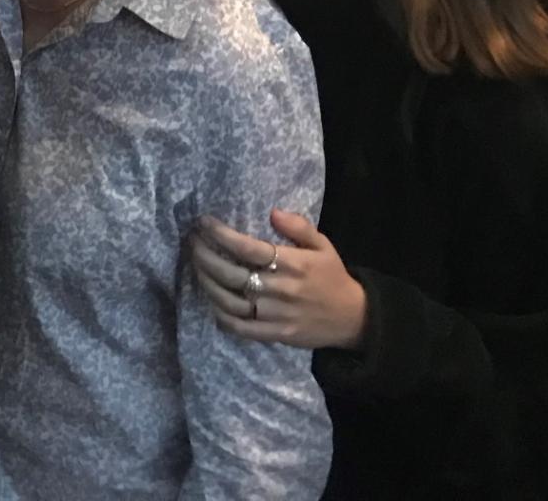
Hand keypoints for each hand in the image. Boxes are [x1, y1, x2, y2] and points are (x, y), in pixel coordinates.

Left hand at [190, 209, 366, 351]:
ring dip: (207, 284)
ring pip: (230, 301)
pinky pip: (241, 328)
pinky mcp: (276, 334)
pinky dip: (221, 317)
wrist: (355, 319)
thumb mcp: (323, 246)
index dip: (221, 234)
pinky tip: (212, 302)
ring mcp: (277, 314)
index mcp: (293, 264)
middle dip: (205, 257)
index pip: (247, 248)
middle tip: (192, 244)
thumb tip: (273, 212)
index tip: (204, 223)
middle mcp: (281, 289)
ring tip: (196, 268)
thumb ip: (299, 226)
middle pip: (231, 274)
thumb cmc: (333, 277)